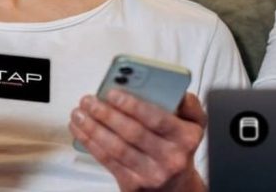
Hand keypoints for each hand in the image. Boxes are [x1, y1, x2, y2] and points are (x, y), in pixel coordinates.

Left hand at [69, 91, 206, 191]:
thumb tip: (177, 92)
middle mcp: (170, 157)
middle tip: (89, 101)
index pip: (157, 118)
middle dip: (106, 114)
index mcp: (186, 137)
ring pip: (116, 148)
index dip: (132, 105)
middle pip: (132, 133)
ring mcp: (151, 173)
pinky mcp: (133, 184)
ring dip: (93, 128)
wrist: (176, 186)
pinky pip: (108, 161)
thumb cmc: (179, 148)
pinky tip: (81, 130)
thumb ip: (189, 105)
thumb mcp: (195, 125)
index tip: (112, 93)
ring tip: (80, 113)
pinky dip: (91, 144)